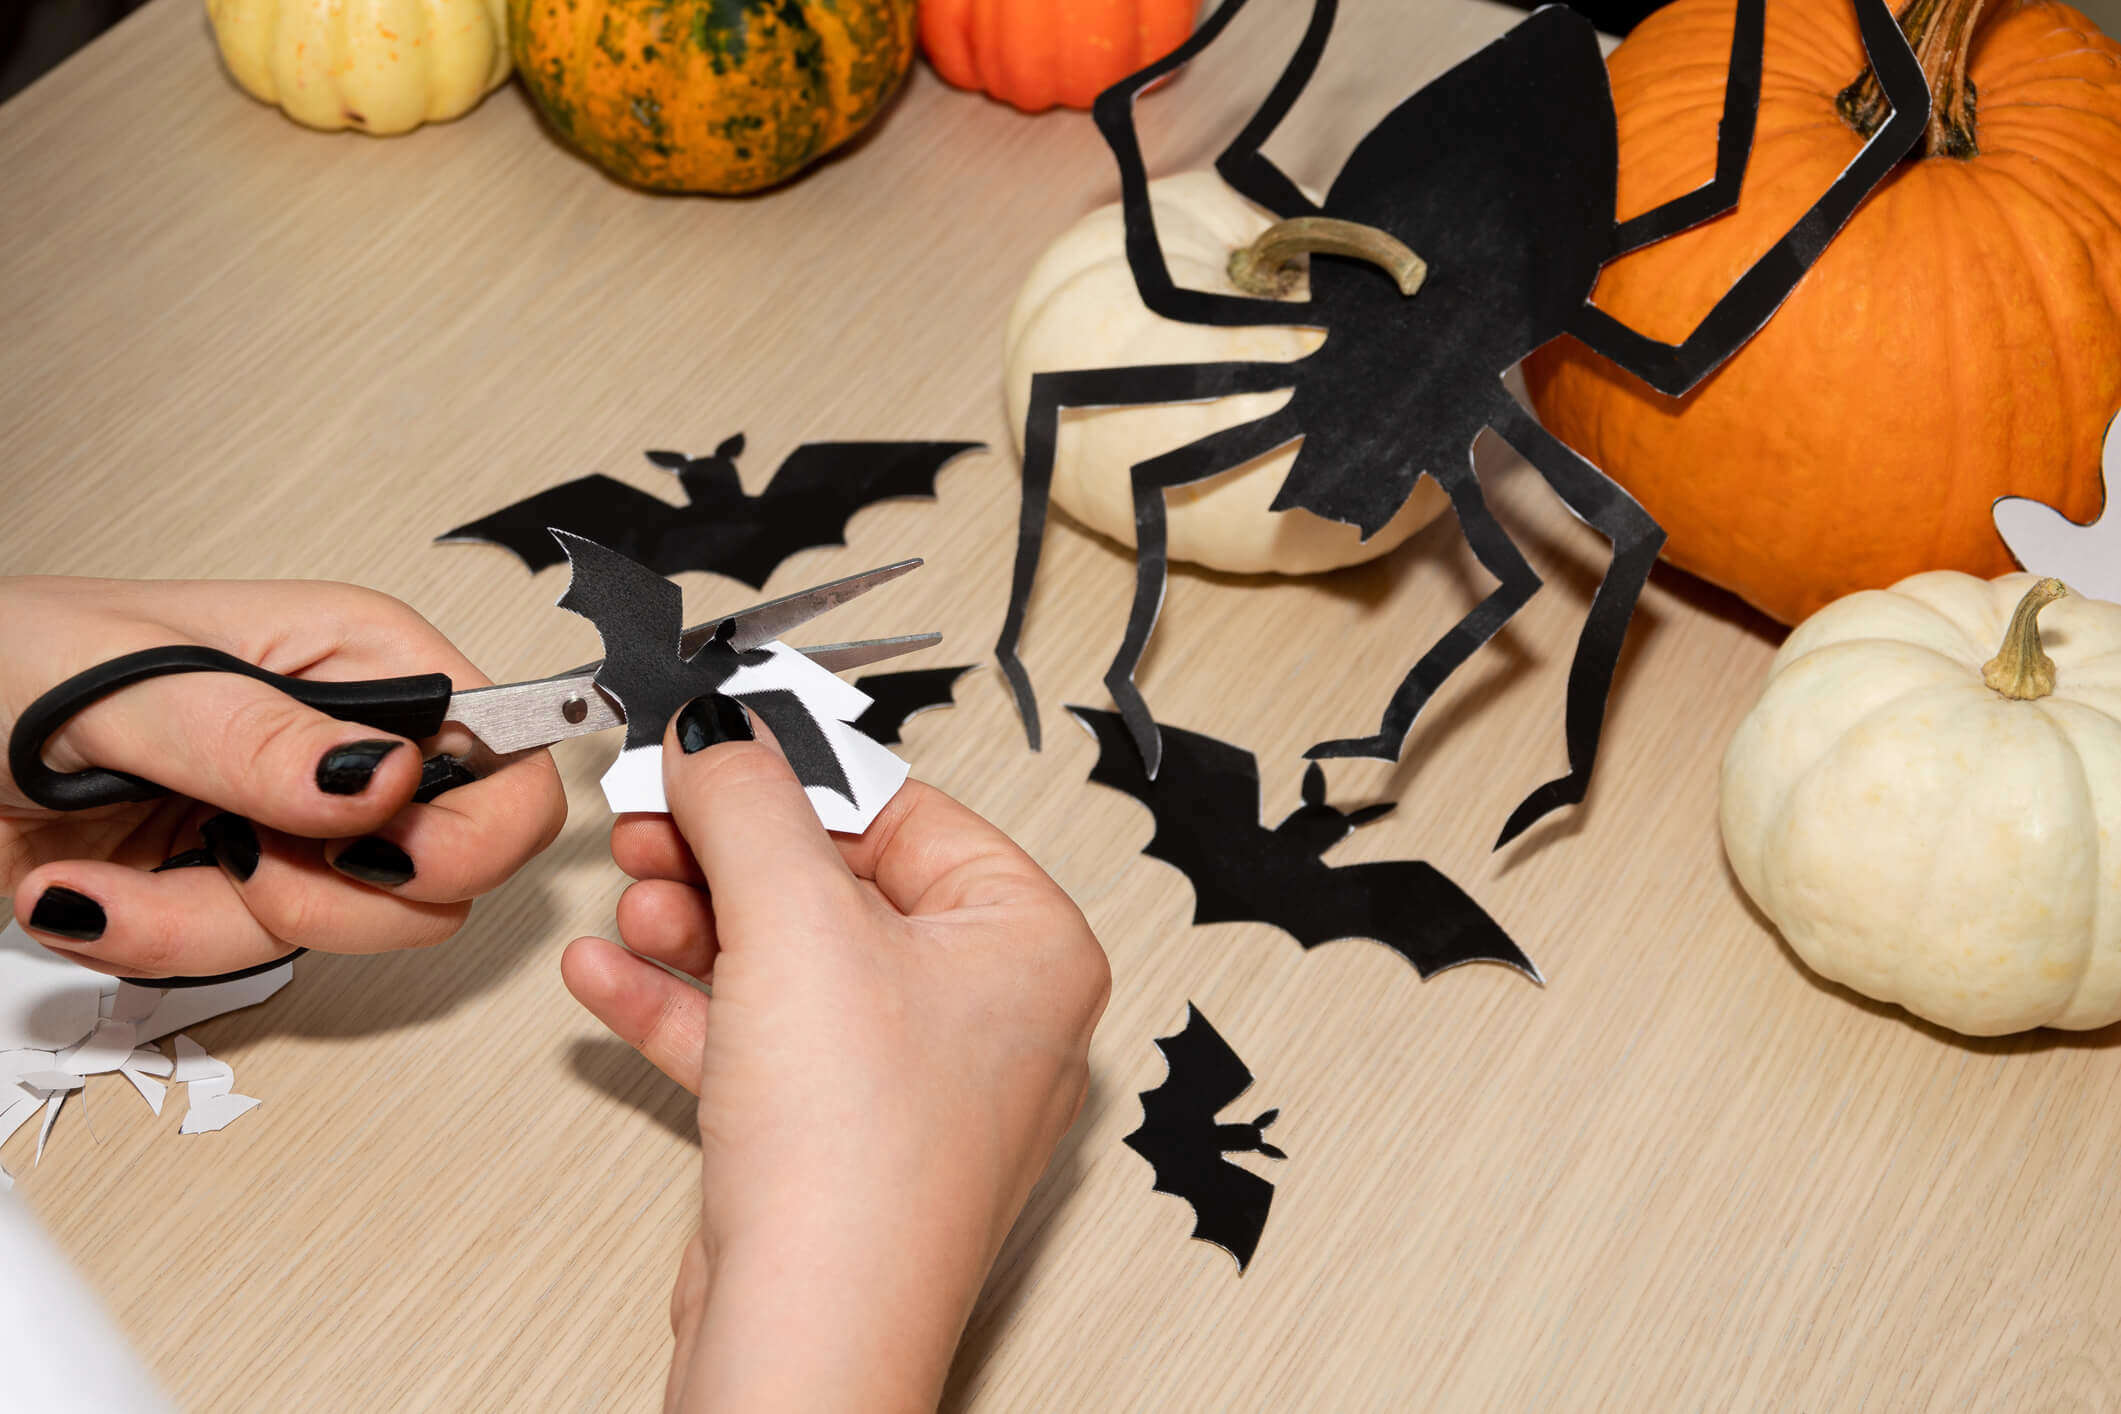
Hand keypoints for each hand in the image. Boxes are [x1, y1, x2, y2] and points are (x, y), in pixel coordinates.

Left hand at [1, 575, 566, 977]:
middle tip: (240, 854)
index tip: (385, 847)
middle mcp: (352, 751)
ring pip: (348, 936)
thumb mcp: (125, 680)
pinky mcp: (235, 894)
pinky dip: (154, 941)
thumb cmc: (5, 659)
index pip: (511, 756)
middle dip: (333, 896)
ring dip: (214, 923)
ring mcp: (300, 831)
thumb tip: (383, 778)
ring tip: (113, 866)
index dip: (480, 825)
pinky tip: (88, 886)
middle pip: (454, 875)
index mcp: (363, 661)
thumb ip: (254, 737)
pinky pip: (244, 962)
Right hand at [562, 694, 1109, 1413]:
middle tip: (648, 823)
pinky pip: (760, 1041)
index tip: (710, 751)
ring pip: (791, 963)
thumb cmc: (858, 1155)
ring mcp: (913, 1084)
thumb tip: (721, 731)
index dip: (794, 777)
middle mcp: (987, 1013)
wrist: (807, 1334)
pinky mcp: (837, 1141)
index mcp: (1029, 942)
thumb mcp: (793, 917)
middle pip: (838, 885)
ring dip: (696, 924)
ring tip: (629, 900)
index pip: (906, 812)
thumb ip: (748, 800)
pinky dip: (685, 1004)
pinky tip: (609, 975)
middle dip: (728, 856)